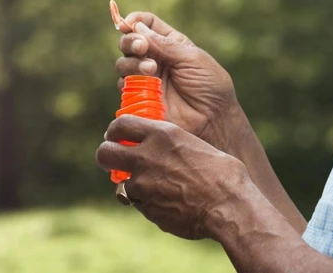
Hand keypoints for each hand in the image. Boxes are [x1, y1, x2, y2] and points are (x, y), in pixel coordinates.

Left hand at [95, 115, 247, 239]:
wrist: (227, 204)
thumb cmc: (221, 171)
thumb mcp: (192, 143)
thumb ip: (168, 145)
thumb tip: (157, 149)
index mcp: (161, 134)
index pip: (121, 124)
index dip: (115, 130)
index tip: (118, 135)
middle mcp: (146, 156)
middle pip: (104, 153)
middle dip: (107, 155)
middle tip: (116, 159)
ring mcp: (143, 184)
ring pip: (121, 183)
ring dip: (133, 184)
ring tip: (155, 186)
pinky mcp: (145, 208)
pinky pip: (137, 202)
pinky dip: (146, 201)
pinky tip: (167, 201)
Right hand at [115, 12, 240, 151]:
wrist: (213, 119)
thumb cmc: (210, 86)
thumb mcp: (192, 58)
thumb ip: (164, 44)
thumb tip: (137, 27)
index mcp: (171, 43)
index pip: (147, 24)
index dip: (135, 21)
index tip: (128, 23)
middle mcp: (155, 59)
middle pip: (129, 42)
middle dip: (130, 41)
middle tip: (142, 48)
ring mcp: (146, 79)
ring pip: (123, 63)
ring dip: (132, 63)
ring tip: (152, 70)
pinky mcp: (139, 99)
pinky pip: (123, 87)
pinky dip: (129, 83)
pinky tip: (145, 85)